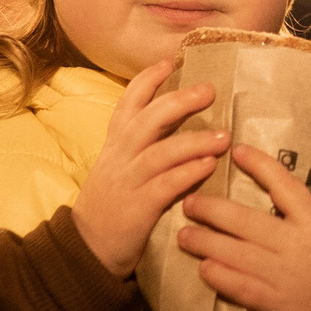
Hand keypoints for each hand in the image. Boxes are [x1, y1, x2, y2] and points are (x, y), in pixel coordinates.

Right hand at [70, 62, 226, 278]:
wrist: (87, 249)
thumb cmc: (112, 204)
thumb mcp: (119, 167)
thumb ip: (142, 145)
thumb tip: (179, 121)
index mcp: (115, 144)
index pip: (128, 103)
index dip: (147, 80)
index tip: (169, 61)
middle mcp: (120, 157)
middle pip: (147, 119)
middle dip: (179, 101)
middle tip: (210, 90)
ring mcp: (127, 182)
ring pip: (160, 152)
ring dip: (194, 141)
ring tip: (224, 136)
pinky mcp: (136, 209)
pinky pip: (164, 186)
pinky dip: (187, 174)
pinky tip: (209, 167)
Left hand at [178, 145, 310, 310]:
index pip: (286, 186)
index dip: (260, 166)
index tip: (237, 151)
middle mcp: (299, 245)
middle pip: (246, 220)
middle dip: (212, 209)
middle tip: (189, 202)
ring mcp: (287, 275)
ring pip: (236, 252)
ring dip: (205, 242)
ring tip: (183, 235)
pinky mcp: (279, 304)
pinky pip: (242, 287)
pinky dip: (220, 277)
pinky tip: (203, 269)